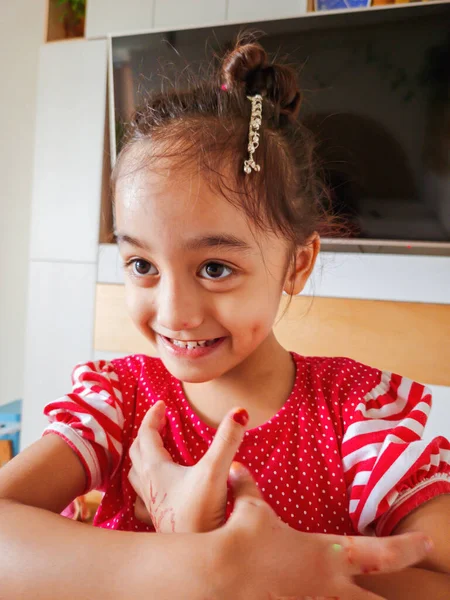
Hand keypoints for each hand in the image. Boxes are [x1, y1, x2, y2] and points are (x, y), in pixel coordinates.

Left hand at [128, 400, 247, 532]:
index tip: (162, 404)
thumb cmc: (200, 514)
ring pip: (136, 475)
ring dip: (141, 458)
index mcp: (156, 469)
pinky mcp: (159, 520)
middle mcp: (149, 485)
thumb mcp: (215, 471)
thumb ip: (227, 440)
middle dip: (146, 433)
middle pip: (137, 452)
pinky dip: (144, 487)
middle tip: (159, 422)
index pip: (146, 434)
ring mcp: (152, 504)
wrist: (194, 556)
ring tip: (154, 451)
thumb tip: (239, 411)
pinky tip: (155, 491)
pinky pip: (142, 499)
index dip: (153, 417)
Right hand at [212, 462, 432, 599]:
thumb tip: (238, 468)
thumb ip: (248, 487)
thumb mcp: (250, 509)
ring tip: (374, 599)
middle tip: (423, 598)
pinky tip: (310, 597)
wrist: (218, 572)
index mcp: (326, 554)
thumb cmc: (241, 538)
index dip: (408, 548)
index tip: (427, 544)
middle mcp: (327, 585)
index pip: (380, 553)